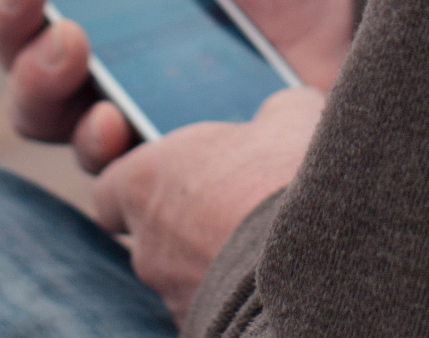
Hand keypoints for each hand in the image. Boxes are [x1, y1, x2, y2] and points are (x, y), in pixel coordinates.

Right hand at [0, 0, 352, 170]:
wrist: (362, 45)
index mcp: (101, 9)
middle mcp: (102, 75)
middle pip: (19, 62)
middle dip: (7, 21)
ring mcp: (130, 128)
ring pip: (46, 120)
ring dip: (41, 79)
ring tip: (73, 44)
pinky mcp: (165, 179)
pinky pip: (109, 180)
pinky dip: (99, 143)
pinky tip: (112, 120)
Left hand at [91, 86, 324, 322]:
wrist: (316, 265)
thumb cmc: (286, 177)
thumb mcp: (287, 116)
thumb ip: (268, 114)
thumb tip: (278, 115)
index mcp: (146, 182)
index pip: (111, 188)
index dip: (138, 183)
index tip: (170, 175)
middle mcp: (148, 246)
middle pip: (152, 236)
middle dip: (189, 224)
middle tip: (237, 207)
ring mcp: (174, 299)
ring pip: (184, 278)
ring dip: (214, 262)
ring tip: (266, 248)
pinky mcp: (207, 334)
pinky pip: (216, 310)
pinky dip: (237, 299)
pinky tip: (275, 281)